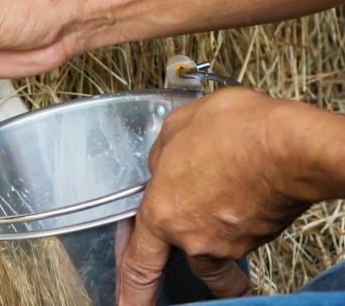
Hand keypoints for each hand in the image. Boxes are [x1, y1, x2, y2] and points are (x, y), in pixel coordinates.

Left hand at [117, 87, 312, 304]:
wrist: (292, 148)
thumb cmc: (236, 133)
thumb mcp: (176, 129)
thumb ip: (162, 156)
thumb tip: (165, 166)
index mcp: (162, 212)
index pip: (137, 264)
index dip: (129, 291)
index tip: (126, 305)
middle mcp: (194, 238)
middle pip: (181, 266)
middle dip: (173, 282)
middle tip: (164, 288)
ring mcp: (230, 243)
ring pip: (216, 251)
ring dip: (217, 238)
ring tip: (224, 211)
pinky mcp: (260, 237)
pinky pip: (242, 233)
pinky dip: (241, 217)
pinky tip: (244, 188)